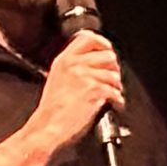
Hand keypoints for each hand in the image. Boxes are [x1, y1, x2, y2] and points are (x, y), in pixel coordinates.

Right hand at [30, 30, 125, 155]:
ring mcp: (83, 76)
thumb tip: (98, 63)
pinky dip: (118, 100)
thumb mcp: (58, 79)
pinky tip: (114, 104)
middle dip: (114, 68)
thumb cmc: (53, 110)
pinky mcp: (93, 90)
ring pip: (114, 73)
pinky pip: (116, 91)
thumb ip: (75, 67)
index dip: (103, 43)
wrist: (47, 128)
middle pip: (108, 54)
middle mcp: (73, 65)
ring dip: (117, 86)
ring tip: (111, 95)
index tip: (107, 51)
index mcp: (63, 60)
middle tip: (111, 80)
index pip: (88, 37)